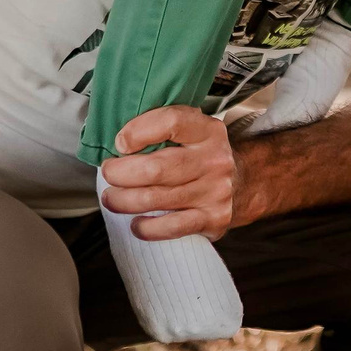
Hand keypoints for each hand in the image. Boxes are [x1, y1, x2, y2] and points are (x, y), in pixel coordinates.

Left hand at [100, 104, 237, 241]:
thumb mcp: (190, 131)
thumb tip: (116, 144)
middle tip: (109, 173)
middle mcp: (214, 159)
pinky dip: (146, 227)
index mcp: (207, 130)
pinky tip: (136, 223)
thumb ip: (160, 129)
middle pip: (156, 168)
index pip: (171, 122)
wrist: (241, 183)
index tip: (120, 143)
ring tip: (111, 198)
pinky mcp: (213, 218)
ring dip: (123, 201)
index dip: (138, 131)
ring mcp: (215, 191)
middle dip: (120, 173)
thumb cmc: (199, 156)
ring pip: (156, 199)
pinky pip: (171, 227)